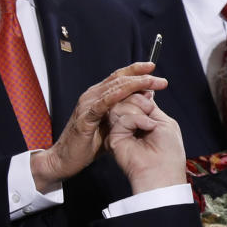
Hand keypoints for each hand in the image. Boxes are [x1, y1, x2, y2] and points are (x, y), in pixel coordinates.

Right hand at [31, 62, 167, 191]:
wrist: (66, 159)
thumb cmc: (89, 143)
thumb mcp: (114, 125)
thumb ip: (128, 111)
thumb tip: (148, 98)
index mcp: (99, 95)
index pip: (120, 77)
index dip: (136, 71)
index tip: (153, 68)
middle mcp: (93, 95)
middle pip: (120, 80)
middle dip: (141, 77)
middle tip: (160, 80)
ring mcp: (87, 105)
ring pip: (113, 88)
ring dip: (133, 85)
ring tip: (150, 83)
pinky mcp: (84, 118)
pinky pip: (101, 105)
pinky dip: (114, 97)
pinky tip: (125, 93)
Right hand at [106, 92, 186, 192]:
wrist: (163, 171)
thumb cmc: (168, 150)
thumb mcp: (163, 121)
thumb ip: (149, 106)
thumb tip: (143, 92)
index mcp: (142, 118)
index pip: (134, 95)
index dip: (140, 90)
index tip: (153, 87)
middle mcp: (129, 123)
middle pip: (124, 98)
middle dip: (139, 98)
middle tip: (150, 110)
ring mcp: (121, 130)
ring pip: (119, 105)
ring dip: (137, 108)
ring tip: (150, 122)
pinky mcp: (114, 138)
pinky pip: (120, 118)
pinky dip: (136, 119)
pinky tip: (147, 127)